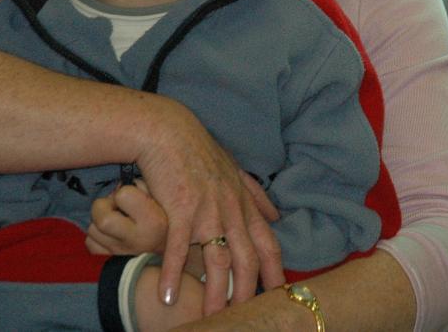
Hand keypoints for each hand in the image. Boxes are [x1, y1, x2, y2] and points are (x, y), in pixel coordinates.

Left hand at [86, 180, 167, 255]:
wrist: (173, 250)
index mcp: (154, 223)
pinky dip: (97, 235)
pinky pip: (91, 244)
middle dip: (105, 206)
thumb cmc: (168, 215)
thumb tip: (118, 186)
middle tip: (117, 206)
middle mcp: (138, 241)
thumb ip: (143, 186)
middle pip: (102, 218)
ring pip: (93, 230)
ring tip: (116, 218)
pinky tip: (111, 231)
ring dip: (100, 221)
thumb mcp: (165, 195)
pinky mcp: (112, 261)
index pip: (123, 195)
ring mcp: (123, 254)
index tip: (135, 196)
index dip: (126, 192)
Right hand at [133, 101, 284, 314]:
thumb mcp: (236, 171)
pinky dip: (174, 274)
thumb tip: (277, 215)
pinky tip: (168, 297)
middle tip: (244, 317)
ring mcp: (208, 211)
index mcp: (245, 205)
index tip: (280, 295)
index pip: (269, 245)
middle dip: (248, 293)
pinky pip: (179, 248)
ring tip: (212, 318)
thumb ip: (258, 196)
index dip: (275, 272)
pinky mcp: (181, 210)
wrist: (170, 133)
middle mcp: (232, 211)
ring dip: (215, 294)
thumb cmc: (201, 153)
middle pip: (247, 260)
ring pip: (218, 261)